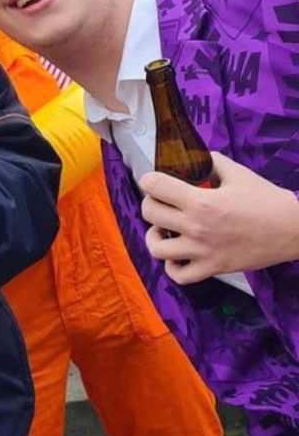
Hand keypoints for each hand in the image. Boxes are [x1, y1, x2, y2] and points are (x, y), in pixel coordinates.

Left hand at [139, 152, 298, 284]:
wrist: (292, 229)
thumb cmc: (266, 200)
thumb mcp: (238, 173)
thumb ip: (212, 163)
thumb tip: (195, 159)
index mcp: (201, 201)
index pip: (155, 187)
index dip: (149, 180)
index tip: (154, 180)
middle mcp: (196, 227)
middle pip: (150, 214)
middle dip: (151, 203)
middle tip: (162, 202)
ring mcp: (202, 251)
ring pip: (156, 248)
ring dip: (154, 236)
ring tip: (163, 230)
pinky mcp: (212, 269)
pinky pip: (178, 275)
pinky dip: (171, 266)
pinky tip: (177, 255)